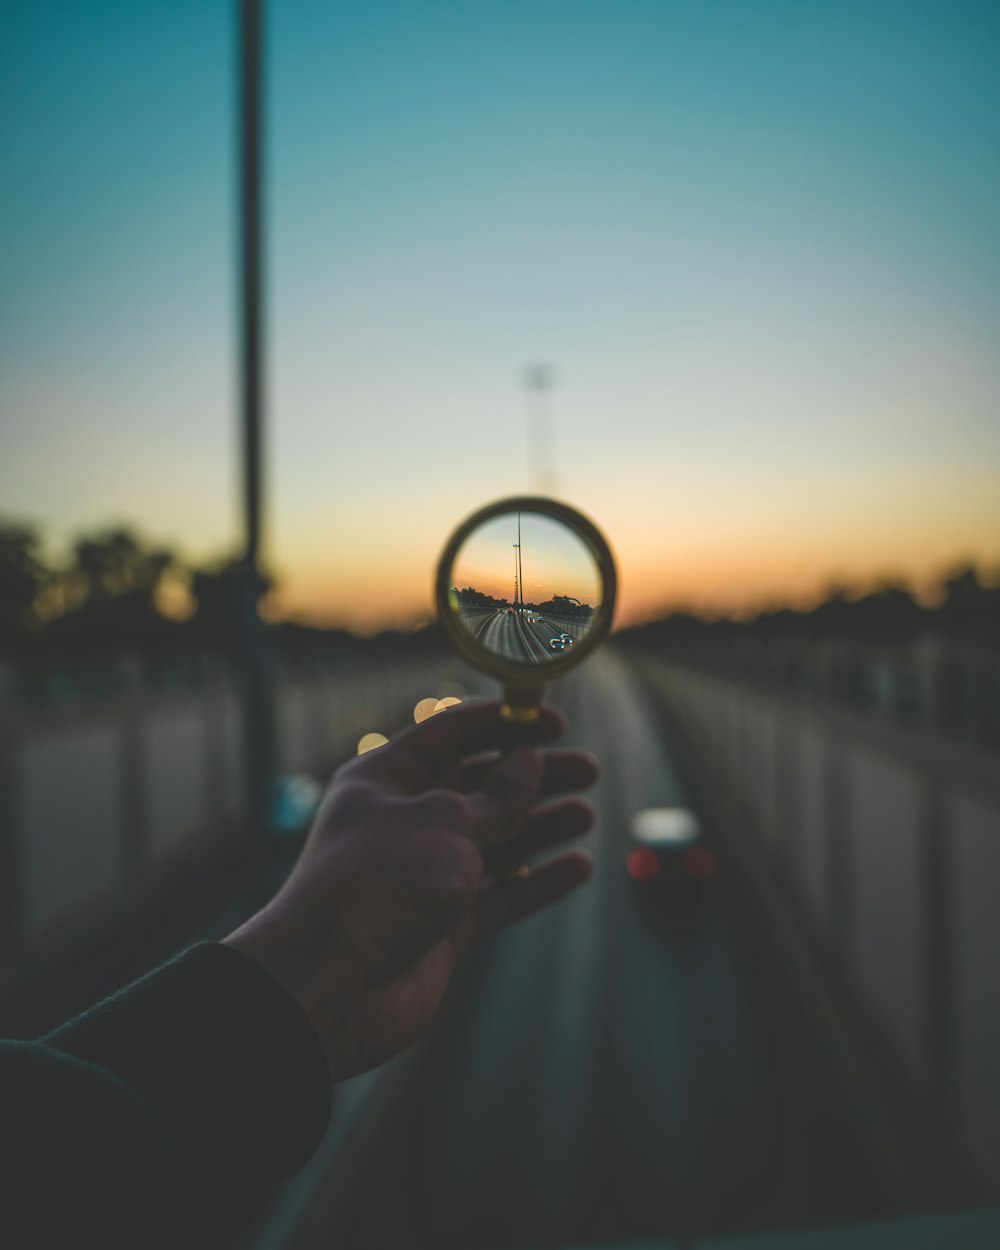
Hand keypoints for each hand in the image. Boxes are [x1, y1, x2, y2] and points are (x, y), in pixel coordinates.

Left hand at [224, 700, 596, 1080]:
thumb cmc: (377, 885)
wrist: (331, 987)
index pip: (451, 735)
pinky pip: (501, 894)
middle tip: (587, 770)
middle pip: (480, 787)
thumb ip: (496, 797)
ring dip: (541, 825)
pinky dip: (538, 880)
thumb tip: (528, 763)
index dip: (503, 724)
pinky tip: (578, 867)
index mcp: (384, 780)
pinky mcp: (445, 924)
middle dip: (533, 777)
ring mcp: (426, 875)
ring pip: (495, 841)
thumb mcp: (445, 823)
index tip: (554, 721)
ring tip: (586, 814)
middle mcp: (405, 822)